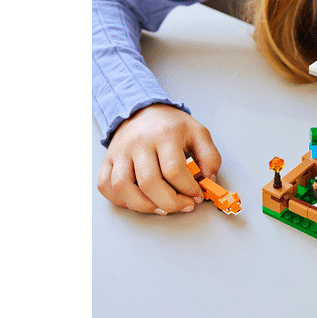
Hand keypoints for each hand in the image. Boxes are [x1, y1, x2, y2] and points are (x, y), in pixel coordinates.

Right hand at [98, 104, 221, 214]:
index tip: (197, 196)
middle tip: (184, 206)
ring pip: (123, 187)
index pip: (174, 170)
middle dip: (170, 203)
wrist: (142, 109)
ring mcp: (120, 152)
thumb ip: (210, 157)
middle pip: (149, 183)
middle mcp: (139, 143)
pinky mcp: (108, 160)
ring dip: (144, 206)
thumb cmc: (171, 125)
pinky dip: (120, 201)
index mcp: (164, 135)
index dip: (188, 190)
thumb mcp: (198, 133)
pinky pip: (106, 186)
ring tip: (161, 208)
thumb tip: (208, 181)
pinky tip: (138, 201)